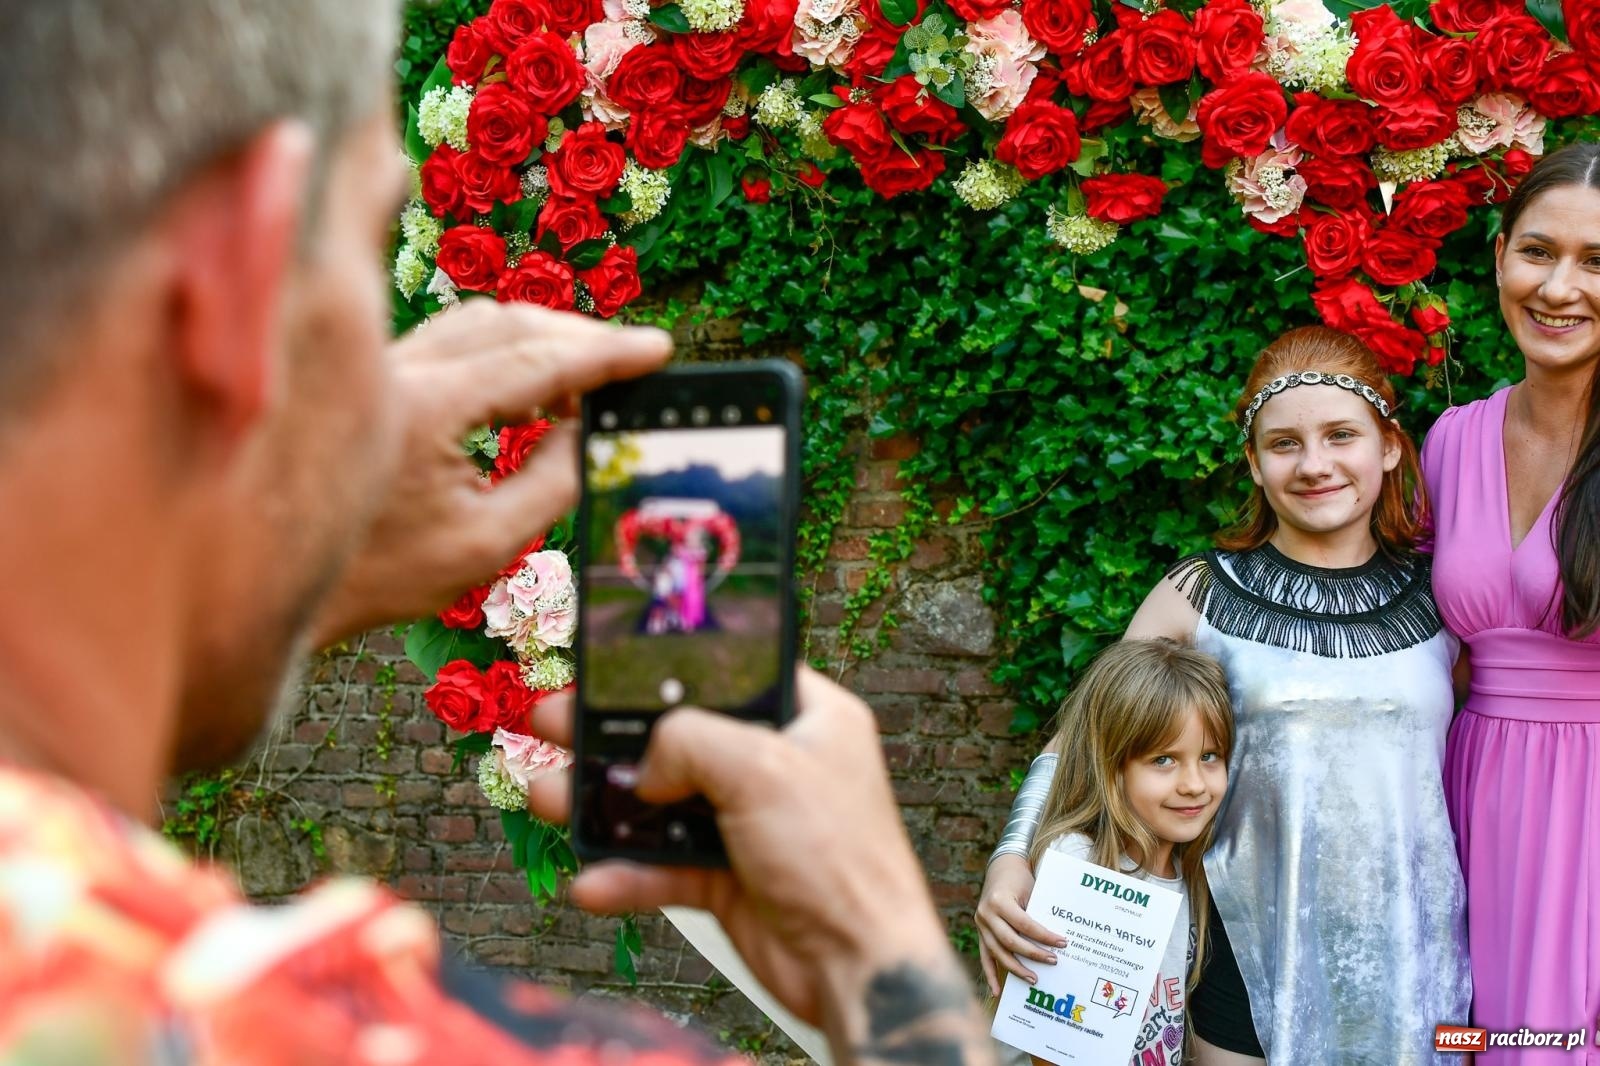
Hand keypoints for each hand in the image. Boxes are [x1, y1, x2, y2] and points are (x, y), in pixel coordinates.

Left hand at [311, 303, 669, 643]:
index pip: (537, 360)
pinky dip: (502, 349)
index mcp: (428, 408)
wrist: (279, 578)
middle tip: (631, 361)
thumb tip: (581, 428)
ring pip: (479, 322)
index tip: (658, 349)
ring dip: (541, 337)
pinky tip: (529, 386)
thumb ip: (550, 483)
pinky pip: (453, 340)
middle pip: (510, 322)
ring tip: (587, 377)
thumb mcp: (488, 545)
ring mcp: (382, 367)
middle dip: (579, 336)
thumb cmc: (381, 573)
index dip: (606, 353)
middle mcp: (399, 369)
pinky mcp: (376, 376)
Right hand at [528, 671, 995, 1064]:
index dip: (671, 667)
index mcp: (808, 716)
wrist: (855, 966)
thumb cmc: (839, 858)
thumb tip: (644, 766)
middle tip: (551, 721)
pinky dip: (624, 873)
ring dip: (599, 803)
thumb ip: (688, 741)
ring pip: (657, 802)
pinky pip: (660, 866)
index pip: (732, 671)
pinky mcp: (726, 875)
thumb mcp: (761, 768)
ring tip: (542, 795)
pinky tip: (591, 881)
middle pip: (677, 735)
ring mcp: (747, 821)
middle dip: (608, 733)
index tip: (610, 663)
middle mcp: (776, 763)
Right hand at [974, 853, 1065, 995]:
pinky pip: (985, 956)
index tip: (1062, 943)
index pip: (1024, 924)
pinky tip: (997, 992)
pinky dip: (991, 974)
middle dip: (1033, 953)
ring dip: (1016, 968)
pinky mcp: (980, 932)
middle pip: (1010, 941)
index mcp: (999, 900)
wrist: (1001, 868)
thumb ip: (1037, 913)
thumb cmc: (1020, 879)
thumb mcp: (1030, 890)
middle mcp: (985, 914)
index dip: (1043, 936)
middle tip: (1053, 961)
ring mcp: (980, 925)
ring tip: (1034, 979)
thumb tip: (1057, 940)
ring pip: (997, 952)